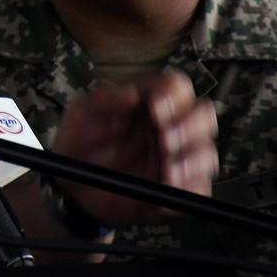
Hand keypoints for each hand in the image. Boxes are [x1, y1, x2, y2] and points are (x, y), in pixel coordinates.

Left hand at [51, 69, 218, 225]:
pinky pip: (199, 188)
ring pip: (207, 152)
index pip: (178, 87)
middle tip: (164, 140)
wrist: (70, 186)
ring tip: (167, 169)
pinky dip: (190, 187)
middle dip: (190, 126)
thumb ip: (104, 98)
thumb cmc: (77, 142)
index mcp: (149, 103)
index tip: (155, 109)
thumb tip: (132, 92)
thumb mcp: (81, 113)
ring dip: (192, 159)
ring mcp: (175, 158)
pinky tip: (169, 185)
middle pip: (204, 116)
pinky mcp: (175, 188)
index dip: (174, 94)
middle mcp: (168, 127)